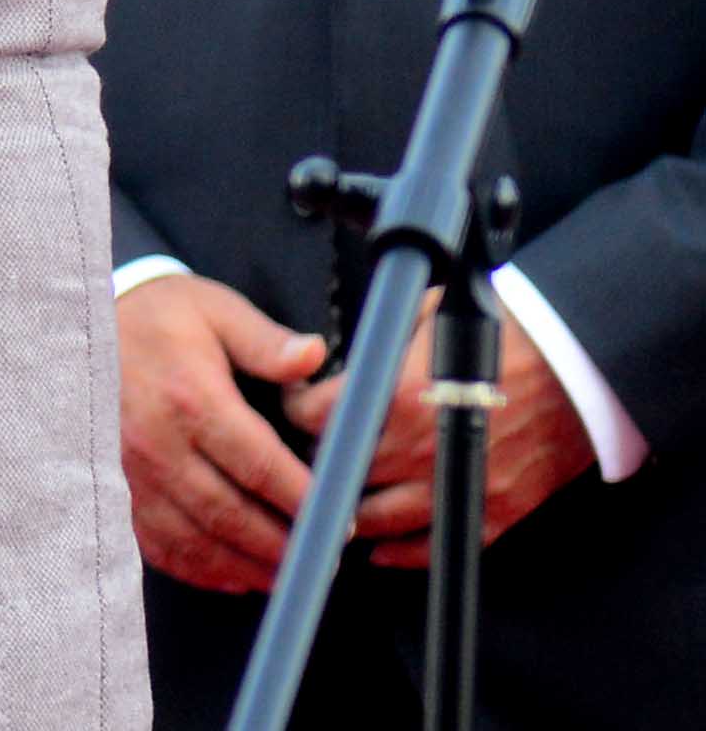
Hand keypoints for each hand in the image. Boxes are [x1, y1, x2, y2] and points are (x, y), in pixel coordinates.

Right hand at [117, 273, 326, 592]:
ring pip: (197, 541)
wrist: (84, 329)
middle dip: (284, 545)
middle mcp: (155, 443)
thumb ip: (266, 341)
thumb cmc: (162, 320)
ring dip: (248, 566)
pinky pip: (161, 547)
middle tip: (324, 557)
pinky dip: (203, 570)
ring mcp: (130, 474)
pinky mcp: (116, 492)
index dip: (304, 499)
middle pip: (230, 515)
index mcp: (189, 397)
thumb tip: (314, 356)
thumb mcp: (216, 312)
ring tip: (291, 573)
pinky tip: (236, 572)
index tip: (340, 518)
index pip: (259, 465)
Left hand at [285, 291, 596, 564]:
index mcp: (399, 397)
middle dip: (320, 460)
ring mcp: (457, 487)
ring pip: (377, 520)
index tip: (294, 405)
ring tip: (330, 505)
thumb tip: (338, 361)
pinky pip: (433, 548)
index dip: (297, 409)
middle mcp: (421, 450)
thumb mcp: (425, 318)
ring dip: (349, 513)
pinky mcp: (492, 514)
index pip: (318, 418)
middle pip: (341, 471)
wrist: (578, 368)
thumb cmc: (502, 334)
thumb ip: (379, 347)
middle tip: (311, 453)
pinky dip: (400, 553)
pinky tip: (378, 548)